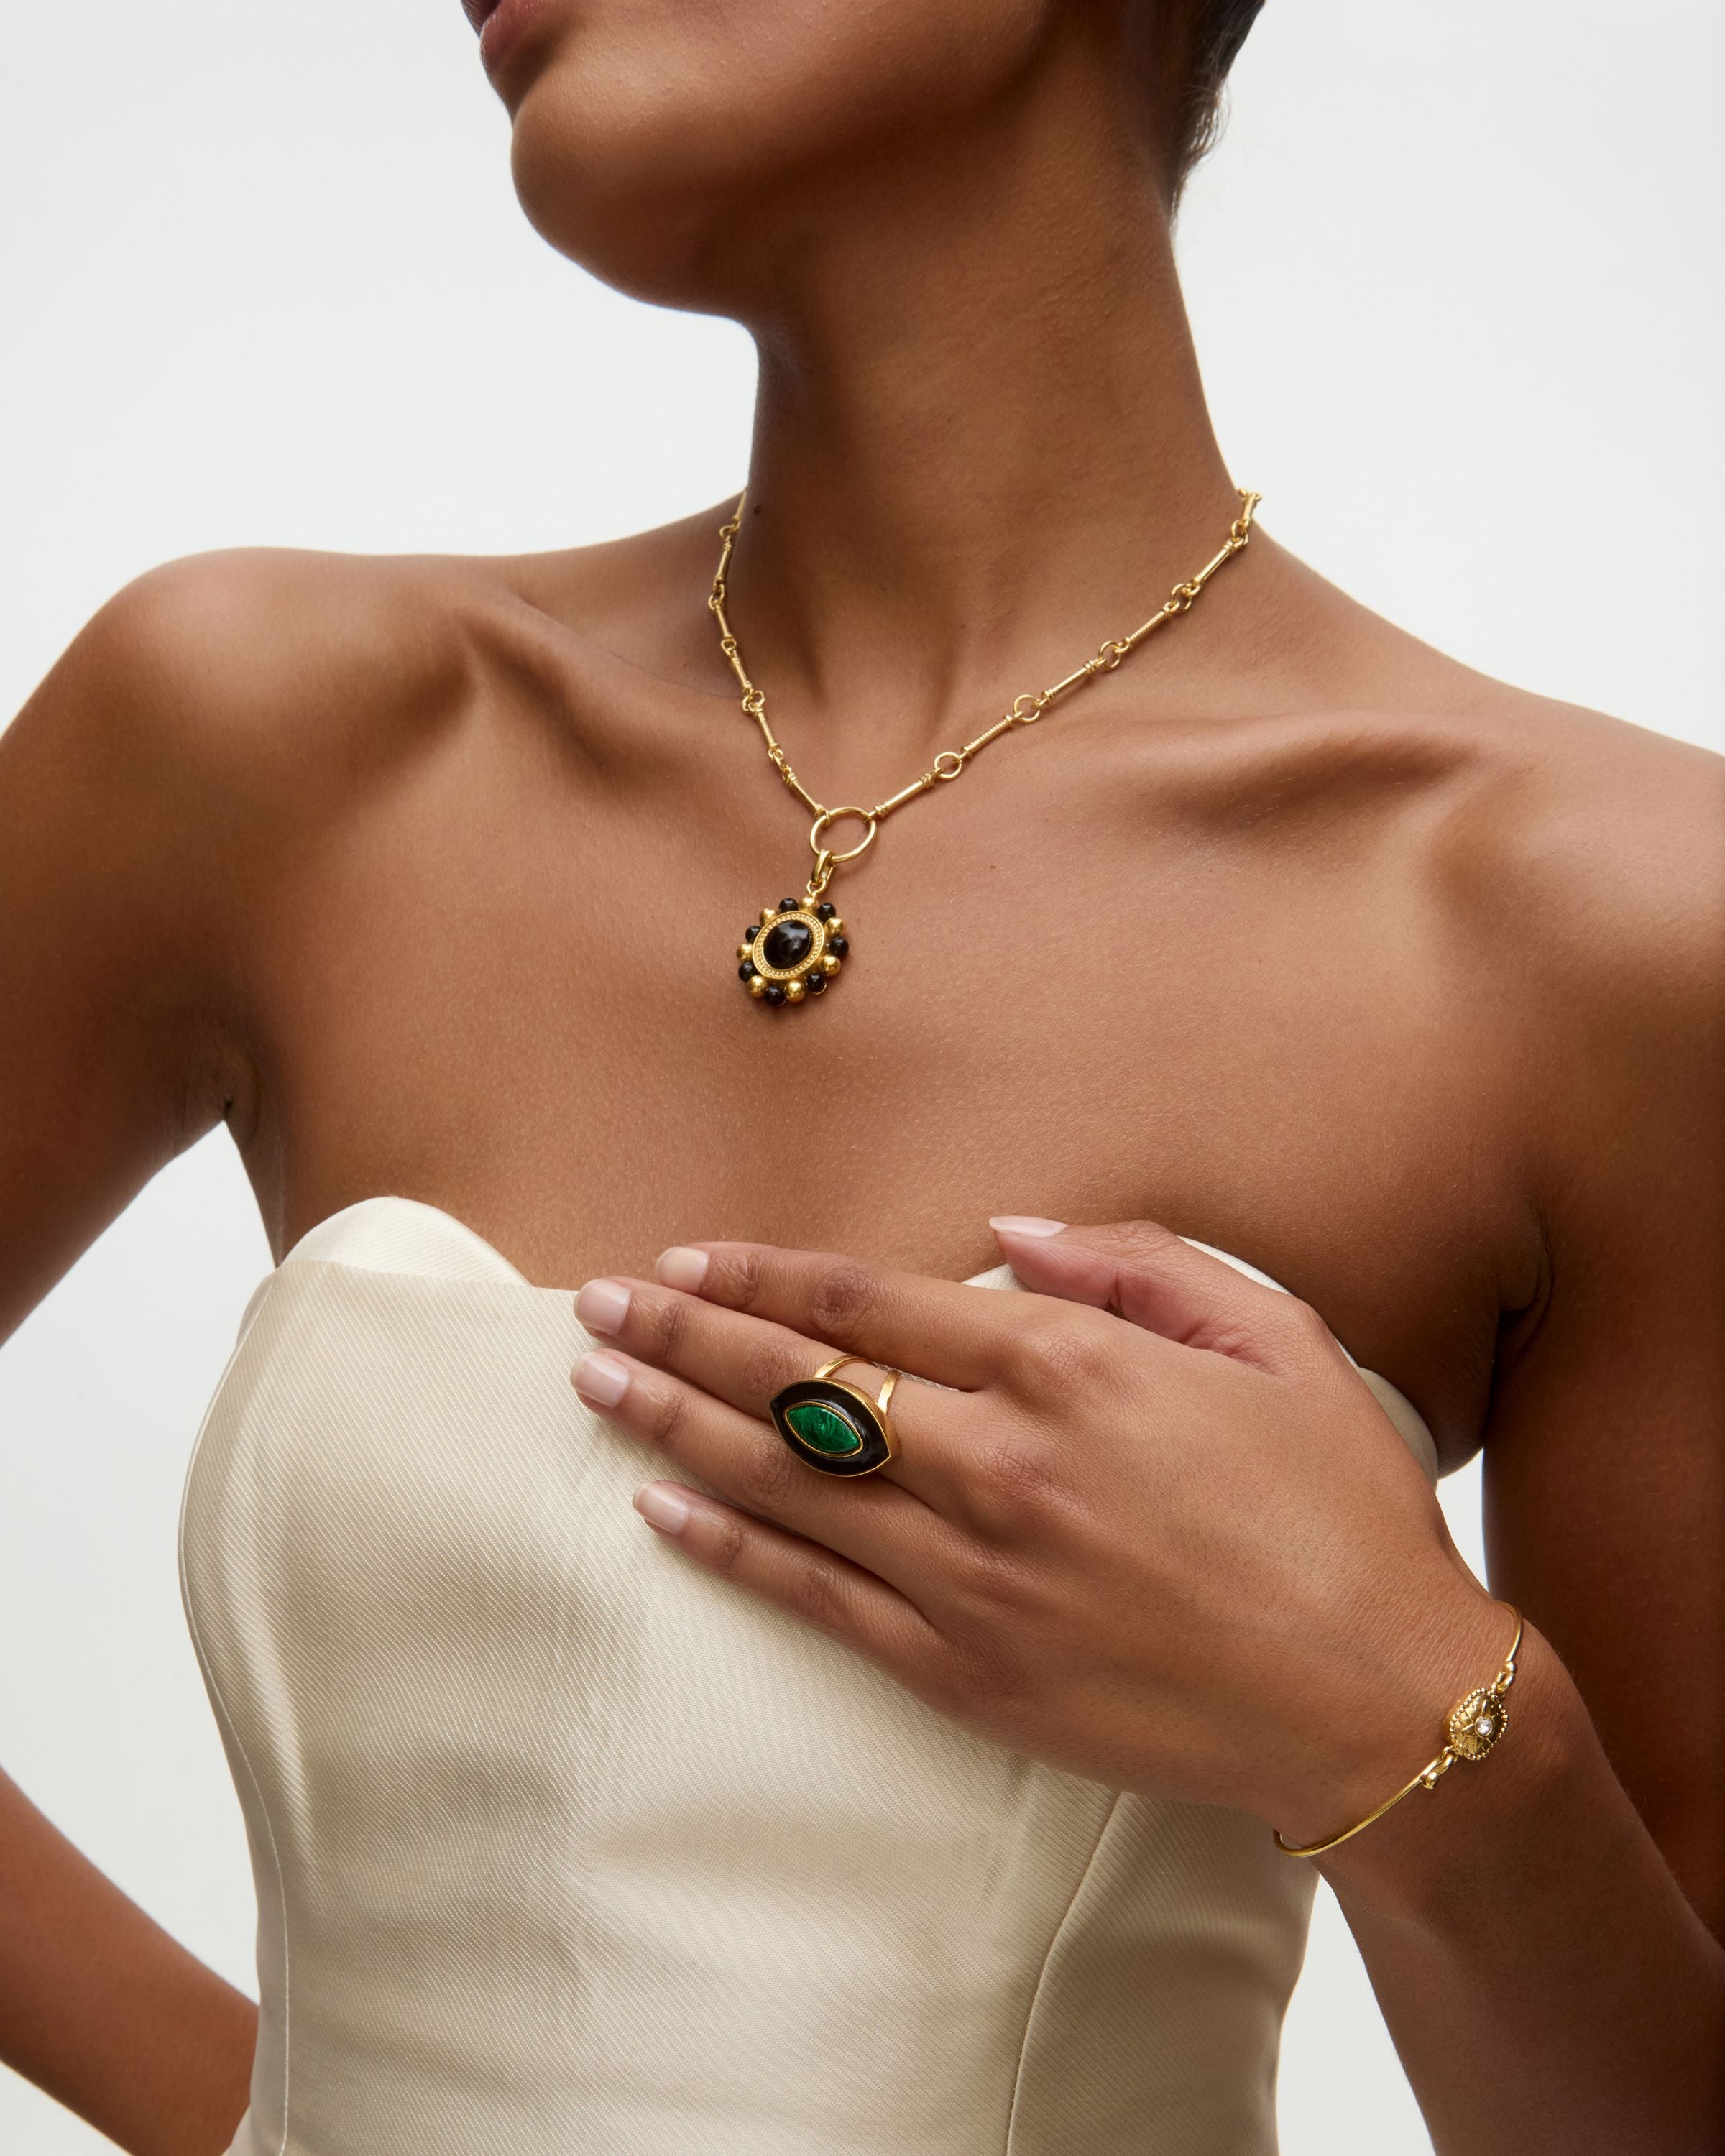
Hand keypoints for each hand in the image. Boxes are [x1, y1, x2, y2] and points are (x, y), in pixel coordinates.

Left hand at [571, 1219, 1506, 1839]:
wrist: (1381, 1701)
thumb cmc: (1338, 1506)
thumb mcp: (1272, 1337)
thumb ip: (1137, 1261)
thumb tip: (1008, 1227)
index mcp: (1069, 1366)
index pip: (871, 1301)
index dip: (766, 1274)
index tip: (691, 1259)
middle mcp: (1001, 1461)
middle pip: (800, 1382)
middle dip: (685, 1335)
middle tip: (594, 1306)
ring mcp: (975, 1571)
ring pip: (786, 1482)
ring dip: (676, 1425)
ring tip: (593, 1387)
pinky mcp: (968, 1670)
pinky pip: (816, 1598)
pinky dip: (728, 1550)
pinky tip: (661, 1510)